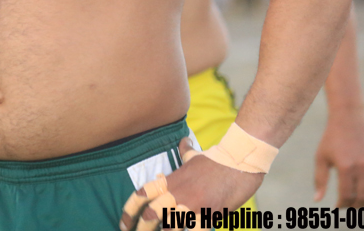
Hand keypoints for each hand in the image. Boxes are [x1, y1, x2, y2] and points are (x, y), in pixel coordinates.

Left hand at [120, 138, 262, 230]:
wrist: (239, 161)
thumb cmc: (216, 159)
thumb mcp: (195, 155)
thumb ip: (185, 151)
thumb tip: (183, 141)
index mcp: (170, 180)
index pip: (142, 194)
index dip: (129, 211)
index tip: (124, 223)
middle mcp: (177, 193)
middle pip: (151, 215)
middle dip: (142, 229)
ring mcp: (192, 204)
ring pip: (170, 227)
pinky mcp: (208, 214)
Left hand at [314, 106, 363, 206]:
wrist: (348, 118)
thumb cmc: (331, 139)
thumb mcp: (321, 158)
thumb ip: (320, 180)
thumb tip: (317, 200)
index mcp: (345, 167)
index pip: (346, 195)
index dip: (341, 205)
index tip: (336, 207)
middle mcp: (361, 167)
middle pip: (363, 197)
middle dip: (355, 206)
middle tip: (349, 208)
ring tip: (358, 203)